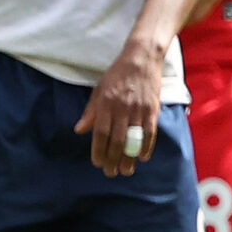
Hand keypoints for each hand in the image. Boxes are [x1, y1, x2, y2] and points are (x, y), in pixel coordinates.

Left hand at [75, 38, 168, 175]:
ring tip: (126, 171)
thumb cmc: (117, 74)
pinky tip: (142, 157)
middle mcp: (122, 109)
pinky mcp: (152, 109)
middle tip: (111, 173)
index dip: (98, 151)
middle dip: (113, 159)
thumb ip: (90, 112)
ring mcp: (139, 110)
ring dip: (129, 158)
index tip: (97, 163)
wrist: (141, 59)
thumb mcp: (99, 90)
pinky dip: (147, 146)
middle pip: (117, 140)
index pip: (101, 133)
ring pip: (133, 140)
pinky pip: (150, 132)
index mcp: (106, 104)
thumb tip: (79, 130)